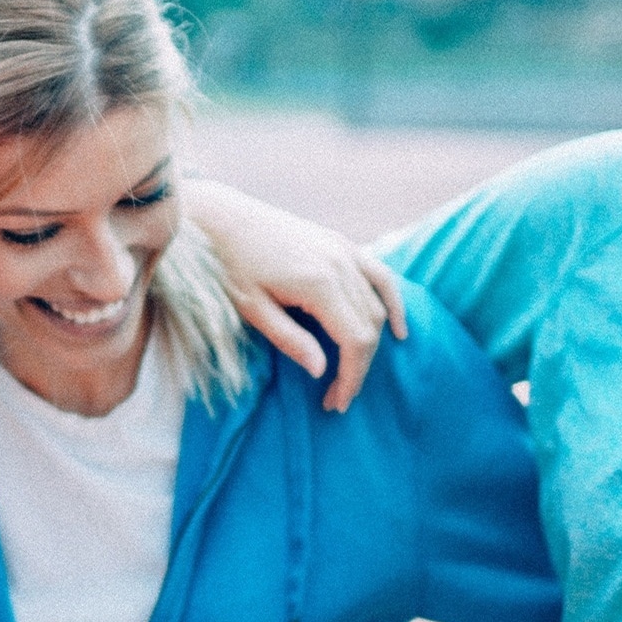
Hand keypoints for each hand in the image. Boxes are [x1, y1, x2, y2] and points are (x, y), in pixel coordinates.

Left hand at [184, 179, 407, 410]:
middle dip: (359, 367)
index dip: (352, 377)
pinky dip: (392, 302)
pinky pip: (380, 275)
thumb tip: (321, 371)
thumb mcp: (252, 309)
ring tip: (355, 371)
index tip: (337, 403)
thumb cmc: (229, 265)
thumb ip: (290, 340)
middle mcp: (341, 264)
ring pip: (378, 304)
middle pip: (370, 326)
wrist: (223, 218)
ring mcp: (345, 250)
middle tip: (338, 396)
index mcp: (319, 283)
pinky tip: (397, 329)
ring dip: (373, 342)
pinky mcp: (342, 243)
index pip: (356, 340)